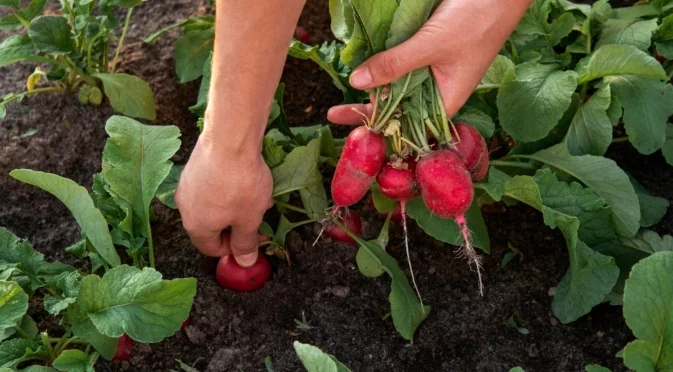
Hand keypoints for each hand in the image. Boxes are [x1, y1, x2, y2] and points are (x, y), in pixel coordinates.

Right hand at [175, 131, 273, 266]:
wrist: (229, 139)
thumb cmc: (240, 184)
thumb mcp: (249, 219)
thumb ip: (246, 243)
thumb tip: (244, 262)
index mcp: (196, 226)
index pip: (210, 249)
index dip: (234, 249)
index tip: (253, 241)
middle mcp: (185, 207)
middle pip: (212, 226)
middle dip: (238, 224)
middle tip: (259, 218)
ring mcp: (187, 185)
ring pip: (214, 204)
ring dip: (236, 205)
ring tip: (258, 196)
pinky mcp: (194, 166)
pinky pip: (212, 185)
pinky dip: (229, 188)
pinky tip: (248, 178)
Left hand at [328, 0, 530, 124]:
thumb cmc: (477, 19)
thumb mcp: (431, 45)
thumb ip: (394, 65)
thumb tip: (357, 83)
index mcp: (447, 100)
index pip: (406, 125)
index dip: (377, 128)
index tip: (347, 128)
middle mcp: (439, 90)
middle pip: (399, 108)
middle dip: (370, 111)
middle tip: (333, 112)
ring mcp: (434, 70)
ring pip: (399, 86)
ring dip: (375, 89)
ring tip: (344, 96)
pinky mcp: (430, 51)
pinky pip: (403, 64)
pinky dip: (385, 66)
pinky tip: (365, 68)